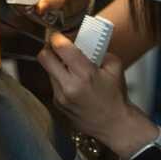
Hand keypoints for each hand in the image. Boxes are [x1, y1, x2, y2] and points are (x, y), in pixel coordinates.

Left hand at [38, 32, 157, 157]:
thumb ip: (99, 50)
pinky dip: (60, 78)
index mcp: (85, 74)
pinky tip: (73, 82)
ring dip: (55, 64)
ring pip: (47, 71)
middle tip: (58, 47)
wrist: (114, 125)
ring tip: (70, 67)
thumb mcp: (115, 67)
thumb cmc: (116, 96)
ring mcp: (61, 97)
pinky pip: (53, 84)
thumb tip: (84, 40)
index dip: (56, 37)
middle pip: (44, 58)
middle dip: (49, 48)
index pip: (61, 48)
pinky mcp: (57, 104)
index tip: (58, 34)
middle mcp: (69, 86)